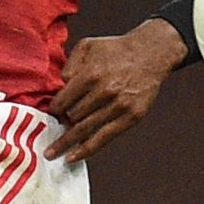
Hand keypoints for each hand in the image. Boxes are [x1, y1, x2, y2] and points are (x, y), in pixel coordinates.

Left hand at [49, 20, 183, 164]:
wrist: (151, 53)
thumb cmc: (116, 50)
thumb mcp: (87, 46)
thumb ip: (69, 65)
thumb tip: (59, 87)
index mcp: (92, 74)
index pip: (63, 100)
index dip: (54, 109)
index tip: (53, 112)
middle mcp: (105, 91)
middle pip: (72, 116)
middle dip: (63, 121)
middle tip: (58, 124)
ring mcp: (119, 106)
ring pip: (84, 129)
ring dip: (66, 141)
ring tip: (52, 151)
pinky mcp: (131, 117)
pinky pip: (103, 138)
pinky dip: (85, 150)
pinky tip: (71, 157)